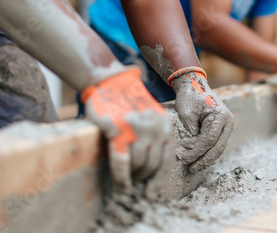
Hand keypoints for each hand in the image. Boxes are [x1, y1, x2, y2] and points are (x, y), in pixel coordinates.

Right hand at [82, 67, 171, 198]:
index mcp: (165, 126)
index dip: (159, 181)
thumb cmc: (127, 104)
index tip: (153, 194)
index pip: (166, 161)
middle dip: (144, 181)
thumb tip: (152, 171)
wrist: (110, 83)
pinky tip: (120, 186)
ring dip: (131, 179)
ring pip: (138, 165)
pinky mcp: (119, 130)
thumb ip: (154, 139)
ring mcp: (137, 129)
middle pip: (153, 166)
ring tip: (126, 185)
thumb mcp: (149, 118)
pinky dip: (122, 177)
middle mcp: (155, 128)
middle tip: (136, 189)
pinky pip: (122, 162)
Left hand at [170, 67, 233, 173]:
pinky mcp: (222, 129)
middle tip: (191, 169)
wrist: (194, 84)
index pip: (209, 140)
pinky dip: (208, 153)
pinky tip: (198, 160)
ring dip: (206, 159)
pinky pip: (216, 144)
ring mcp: (227, 126)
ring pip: (218, 148)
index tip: (184, 159)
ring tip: (193, 168)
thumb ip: (191, 132)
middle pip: (217, 147)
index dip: (197, 152)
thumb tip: (192, 150)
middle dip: (203, 160)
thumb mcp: (186, 113)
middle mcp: (228, 121)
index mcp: (221, 115)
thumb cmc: (189, 96)